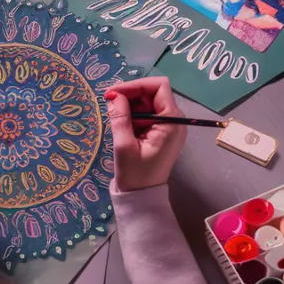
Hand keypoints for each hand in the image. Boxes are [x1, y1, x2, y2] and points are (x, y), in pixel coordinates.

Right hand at [105, 77, 185, 191]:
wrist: (141, 199)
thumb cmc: (135, 175)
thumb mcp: (124, 146)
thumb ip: (120, 117)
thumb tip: (113, 95)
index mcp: (171, 122)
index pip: (159, 87)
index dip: (136, 85)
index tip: (114, 92)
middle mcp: (174, 121)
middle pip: (153, 93)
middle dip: (131, 94)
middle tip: (109, 101)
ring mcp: (168, 126)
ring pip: (148, 102)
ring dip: (130, 104)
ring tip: (113, 114)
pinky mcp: (161, 132)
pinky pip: (147, 114)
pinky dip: (133, 113)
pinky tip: (121, 122)